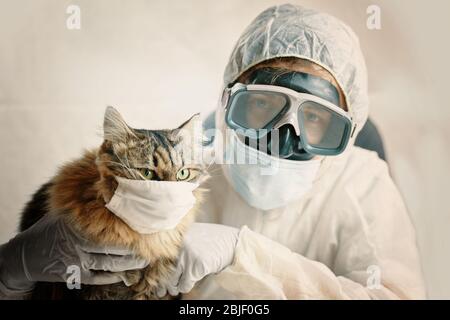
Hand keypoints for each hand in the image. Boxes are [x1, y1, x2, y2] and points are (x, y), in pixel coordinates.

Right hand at [0, 214, 148, 297]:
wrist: (26, 254)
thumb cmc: (51, 229)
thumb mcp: (64, 213)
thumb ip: (85, 205)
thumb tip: (108, 188)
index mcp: (79, 223)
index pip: (109, 225)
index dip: (129, 227)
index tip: (145, 225)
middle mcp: (79, 241)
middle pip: (114, 246)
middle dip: (134, 247)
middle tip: (151, 245)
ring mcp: (77, 259)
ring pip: (110, 263)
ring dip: (129, 263)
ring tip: (144, 260)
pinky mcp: (75, 275)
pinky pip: (100, 277)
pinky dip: (114, 275)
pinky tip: (125, 272)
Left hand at [157, 223, 239, 296]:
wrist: (234, 243)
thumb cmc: (216, 240)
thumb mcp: (195, 236)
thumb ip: (182, 244)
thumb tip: (167, 261)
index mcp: (179, 236)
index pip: (162, 257)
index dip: (158, 270)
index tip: (155, 278)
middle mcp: (180, 245)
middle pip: (165, 270)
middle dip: (164, 283)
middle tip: (161, 291)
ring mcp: (188, 256)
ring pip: (173, 279)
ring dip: (174, 287)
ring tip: (172, 291)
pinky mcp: (196, 267)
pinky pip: (185, 284)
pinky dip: (185, 287)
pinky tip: (186, 287)